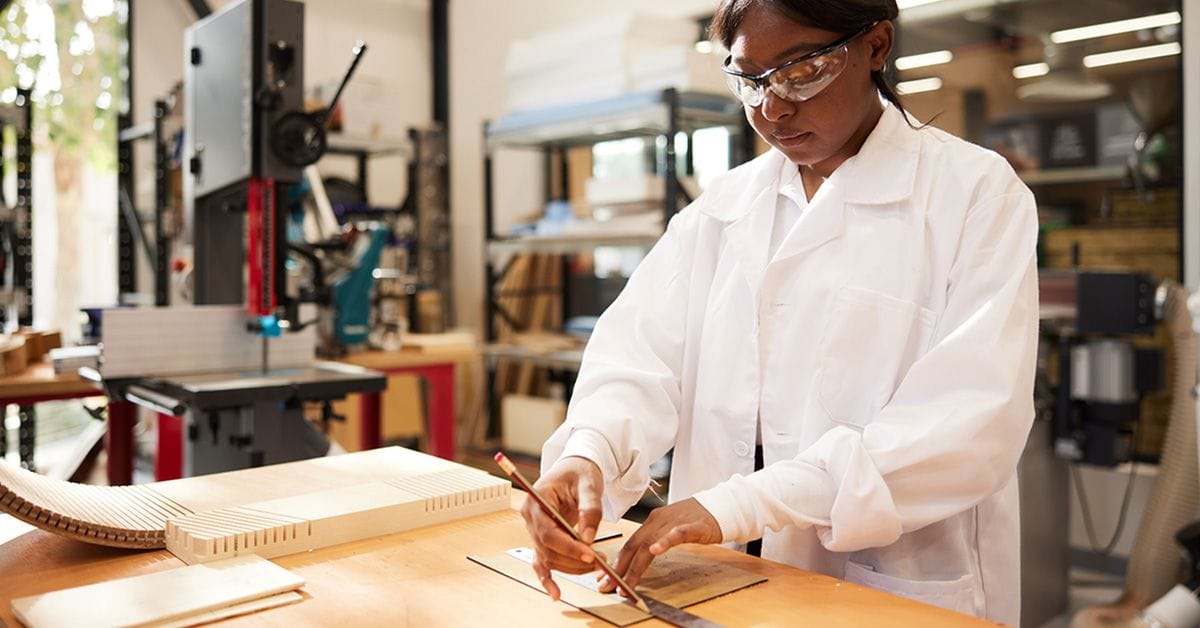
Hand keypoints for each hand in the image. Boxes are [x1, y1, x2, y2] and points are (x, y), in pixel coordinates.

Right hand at [519, 456, 604, 601]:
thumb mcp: (589, 484)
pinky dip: (547, 578)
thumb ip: (590, 509)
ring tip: (597, 565)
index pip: (548, 532)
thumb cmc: (580, 471)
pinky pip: (541, 561)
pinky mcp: (542, 537)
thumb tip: (589, 537)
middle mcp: (530, 517)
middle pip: (548, 548)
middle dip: (574, 559)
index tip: (590, 555)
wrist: (575, 469)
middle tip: (600, 561)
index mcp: (536, 500)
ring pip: (549, 557)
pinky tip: (555, 593)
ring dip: (571, 566)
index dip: (568, 547)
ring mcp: (534, 529)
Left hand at [599, 498, 720, 595]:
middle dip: (619, 568)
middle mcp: (658, 520)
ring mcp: (674, 522)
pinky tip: (656, 550)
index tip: (603, 579)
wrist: (721, 506)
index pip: (629, 544)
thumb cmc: (696, 520)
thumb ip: (654, 541)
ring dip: (635, 565)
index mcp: (652, 522)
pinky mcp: (692, 525)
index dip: (615, 563)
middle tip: (607, 586)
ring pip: (649, 543)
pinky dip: (665, 542)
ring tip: (626, 581)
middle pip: (634, 545)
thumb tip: (637, 561)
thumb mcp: (669, 529)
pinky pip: (676, 533)